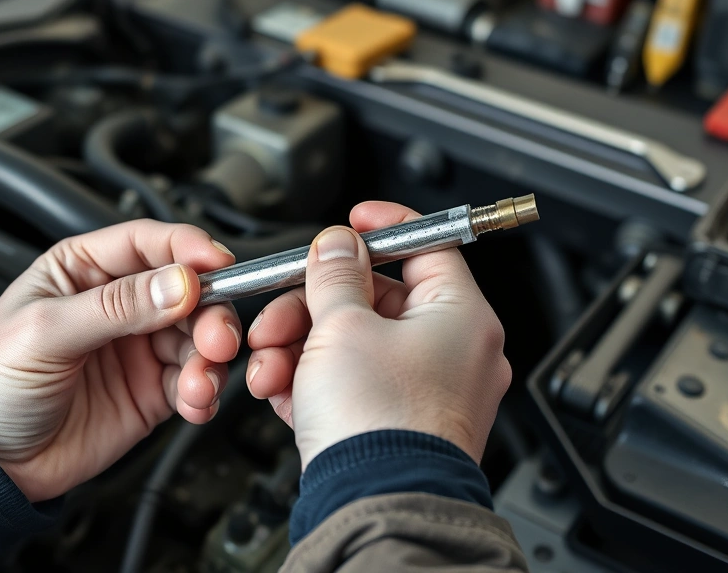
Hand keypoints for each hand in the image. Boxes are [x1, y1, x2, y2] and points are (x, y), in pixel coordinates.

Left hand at [0, 220, 240, 501]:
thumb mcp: (45, 333)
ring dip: (210, 359)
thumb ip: (115, 306)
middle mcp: (117, 304)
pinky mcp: (151, 391)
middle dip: (210, 312)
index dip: (187, 249)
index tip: (218, 266)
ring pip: (198, 337)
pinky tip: (195, 403)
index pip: (147, 244)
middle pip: (187, 290)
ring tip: (199, 382)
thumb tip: (178, 283)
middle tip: (215, 338)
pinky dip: (204, 392)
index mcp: (83, 270)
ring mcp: (137, 348)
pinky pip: (194, 382)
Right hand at [246, 201, 511, 468]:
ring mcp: (425, 392)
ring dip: (299, 347)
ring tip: (267, 364)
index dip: (381, 229)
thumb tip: (337, 245)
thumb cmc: (378, 422)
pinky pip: (351, 385)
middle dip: (311, 306)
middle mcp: (452, 353)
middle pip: (374, 300)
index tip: (350, 222)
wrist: (375, 505)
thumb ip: (334, 275)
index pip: (426, 246)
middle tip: (279, 312)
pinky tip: (280, 389)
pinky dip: (312, 382)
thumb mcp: (342, 326)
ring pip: (353, 345)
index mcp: (459, 316)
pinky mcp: (396, 424)